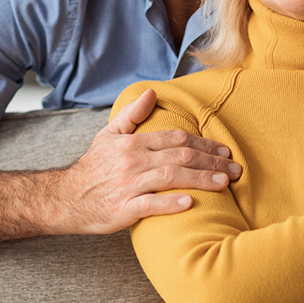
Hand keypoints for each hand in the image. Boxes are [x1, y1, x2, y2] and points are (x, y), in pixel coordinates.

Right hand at [59, 89, 241, 234]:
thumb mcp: (109, 135)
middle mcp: (133, 161)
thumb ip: (132, 115)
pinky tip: (190, 204)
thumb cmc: (93, 168)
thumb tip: (151, 93)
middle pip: (180, 157)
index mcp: (133, 143)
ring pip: (171, 178)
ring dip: (201, 180)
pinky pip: (150, 205)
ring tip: (224, 183)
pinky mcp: (124, 209)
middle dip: (212, 162)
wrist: (67, 198)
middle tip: (235, 169)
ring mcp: (129, 185)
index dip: (203, 143)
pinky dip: (170, 204)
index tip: (224, 150)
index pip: (176, 139)